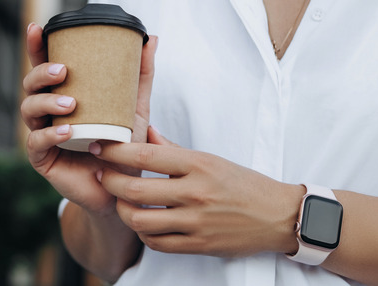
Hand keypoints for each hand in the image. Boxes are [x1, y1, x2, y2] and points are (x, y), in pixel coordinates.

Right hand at [21, 22, 157, 214]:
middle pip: (30, 84)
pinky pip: (36, 143)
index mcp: (63, 93)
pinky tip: (65, 131)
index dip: (36, 46)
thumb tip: (152, 39)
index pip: (44, 65)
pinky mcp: (42, 159)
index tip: (37, 29)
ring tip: (71, 103)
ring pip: (29, 110)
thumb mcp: (135, 107)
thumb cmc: (123, 145)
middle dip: (41, 73)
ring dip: (46, 101)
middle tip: (63, 71)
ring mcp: (42, 134)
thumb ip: (140, 75)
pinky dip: (50, 134)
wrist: (122, 189)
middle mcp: (48, 111)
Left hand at [91, 127, 304, 256]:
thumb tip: (146, 133)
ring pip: (140, 221)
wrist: (278, 217)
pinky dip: (143, 233)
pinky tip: (142, 223)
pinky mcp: (199, 245)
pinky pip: (157, 243)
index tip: (98, 146)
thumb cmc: (243, 183)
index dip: (114, 152)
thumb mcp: (210, 159)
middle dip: (108, 182)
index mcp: (198, 164)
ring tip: (118, 202)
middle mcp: (196, 192)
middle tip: (100, 175)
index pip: (145, 156)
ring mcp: (196, 222)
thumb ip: (173, 149)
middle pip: (135, 190)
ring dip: (122, 211)